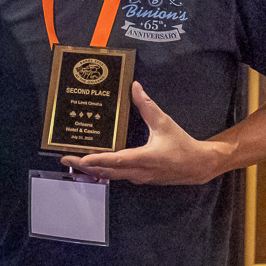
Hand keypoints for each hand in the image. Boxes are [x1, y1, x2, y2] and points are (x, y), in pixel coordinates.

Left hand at [61, 82, 220, 184]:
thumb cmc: (182, 144)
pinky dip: (104, 171)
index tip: (81, 158)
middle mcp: (140, 171)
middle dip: (85, 166)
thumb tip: (135, 87)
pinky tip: (94, 165)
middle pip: (107, 171)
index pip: (117, 160)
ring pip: (111, 176)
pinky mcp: (140, 179)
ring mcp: (139, 177)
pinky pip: (118, 176)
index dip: (98, 160)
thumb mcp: (164, 122)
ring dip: (93, 170)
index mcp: (146, 158)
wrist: (199, 166)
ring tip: (74, 162)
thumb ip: (147, 105)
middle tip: (66, 158)